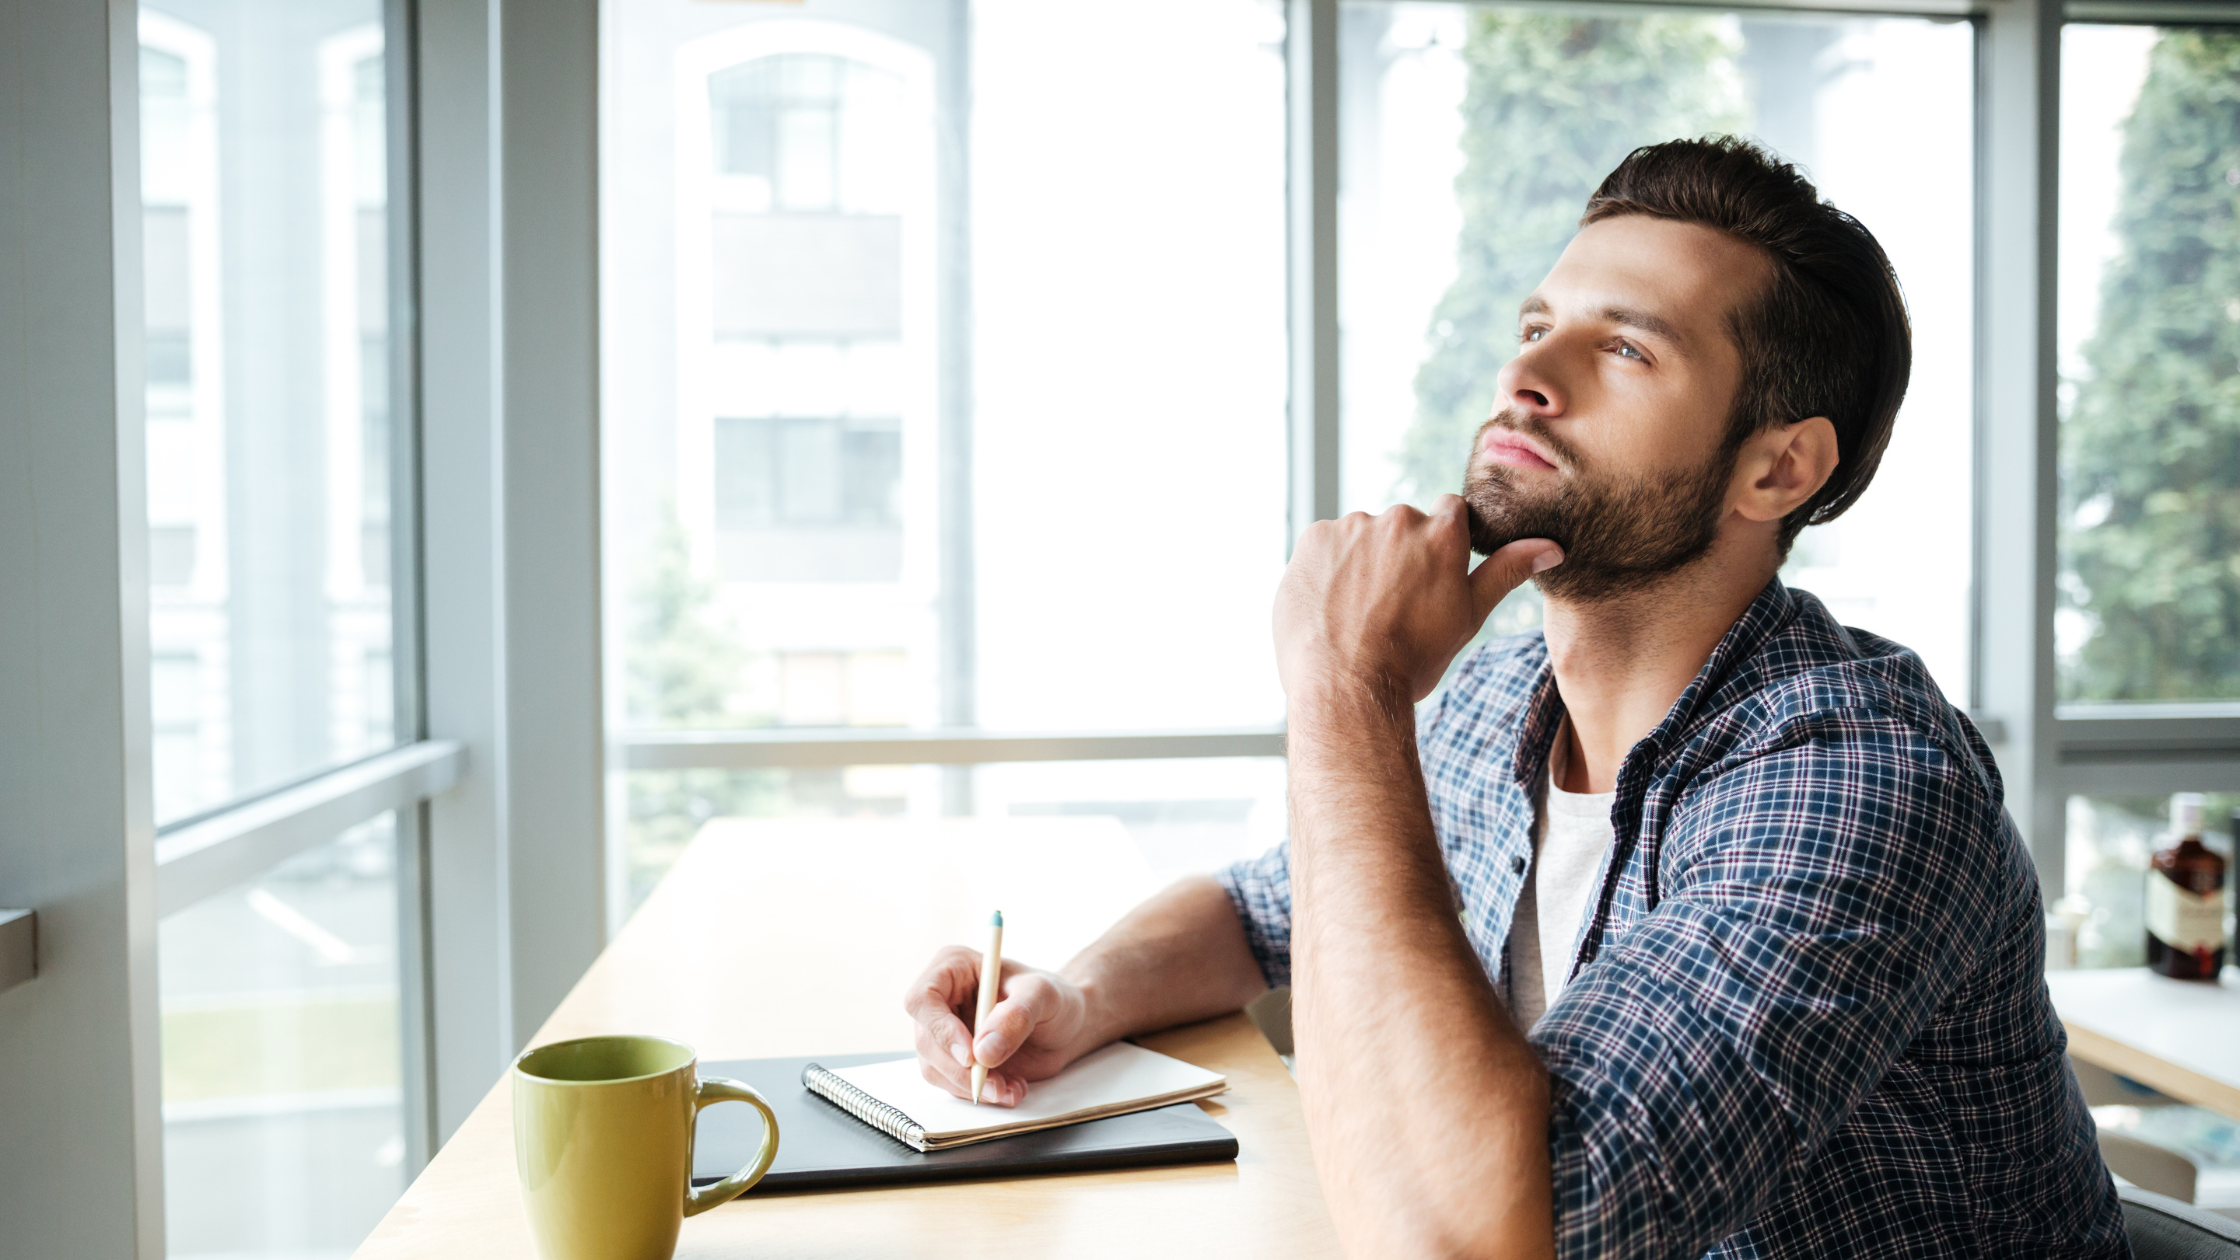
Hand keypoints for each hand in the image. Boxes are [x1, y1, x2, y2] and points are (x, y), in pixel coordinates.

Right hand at [902, 947, 1099, 1106]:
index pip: (923, 999)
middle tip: (997, 1084)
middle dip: (961, 1070)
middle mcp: (942, 1000)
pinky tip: (1010, 1088)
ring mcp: (945, 1032)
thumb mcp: (1044, 996)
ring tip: (1011, 1087)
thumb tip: (984, 1050)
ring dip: (972, 1086)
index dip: (940, 1029)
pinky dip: (980, 1093)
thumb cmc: (1053, 998)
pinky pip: (952, 1084)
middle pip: (926, 1041)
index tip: (971, 1056)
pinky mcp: (954, 1060)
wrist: (1065, 1025)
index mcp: (954, 968)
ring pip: (935, 1068)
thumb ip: (1017, 1016)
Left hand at [1274, 497, 1560, 704]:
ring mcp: (1352, 526)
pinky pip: (1325, 545)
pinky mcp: (1313, 538)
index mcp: (1443, 532)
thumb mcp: (1468, 616)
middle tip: (1392, 605)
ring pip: (1361, 536)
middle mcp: (1398, 518)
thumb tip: (1551, 547)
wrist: (1347, 686)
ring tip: (1358, 611)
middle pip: (1402, 525)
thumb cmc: (1414, 658)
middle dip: (1399, 555)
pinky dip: (1327, 569)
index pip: (1450, 512)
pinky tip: (1330, 605)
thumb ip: (1506, 571)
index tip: (1429, 575)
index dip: (1440, 544)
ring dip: (1361, 561)